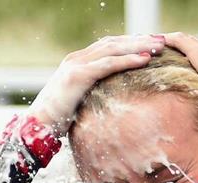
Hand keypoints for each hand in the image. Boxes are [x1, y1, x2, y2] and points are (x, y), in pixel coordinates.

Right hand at [28, 35, 164, 135]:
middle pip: (113, 43)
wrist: (35, 126)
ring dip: (138, 46)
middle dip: (139, 40)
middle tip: (161, 40)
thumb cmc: (56, 120)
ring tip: (158, 46)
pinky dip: (128, 60)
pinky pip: (108, 64)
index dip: (130, 43)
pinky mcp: (77, 75)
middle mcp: (76, 59)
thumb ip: (92, 95)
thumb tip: (112, 103)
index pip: (108, 46)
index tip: (150, 44)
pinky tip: (145, 60)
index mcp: (77, 63)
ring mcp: (75, 65)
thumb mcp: (77, 102)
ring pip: (113, 49)